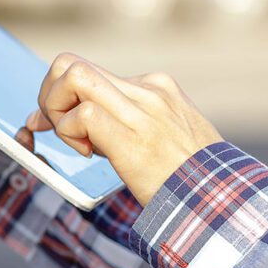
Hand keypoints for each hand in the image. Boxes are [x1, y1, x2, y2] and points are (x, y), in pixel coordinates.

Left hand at [25, 53, 222, 204]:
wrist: (219, 203)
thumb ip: (120, 121)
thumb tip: (68, 120)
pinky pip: (81, 113)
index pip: (88, 69)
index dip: (58, 93)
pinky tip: (87, 153)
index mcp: (154, 87)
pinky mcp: (132, 135)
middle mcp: (147, 89)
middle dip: (48, 94)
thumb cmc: (186, 178)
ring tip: (76, 142)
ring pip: (72, 76)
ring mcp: (141, 110)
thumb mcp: (159, 137)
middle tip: (54, 127)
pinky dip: (68, 132)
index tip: (50, 120)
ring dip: (55, 109)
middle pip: (70, 64)